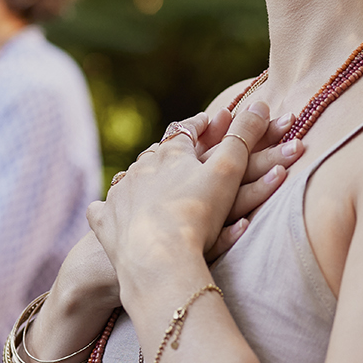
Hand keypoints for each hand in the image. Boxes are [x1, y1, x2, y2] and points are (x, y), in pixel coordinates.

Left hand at [89, 103, 273, 277]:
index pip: (186, 131)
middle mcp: (140, 167)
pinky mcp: (106, 222)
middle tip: (178, 154)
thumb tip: (261, 105)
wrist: (159, 257)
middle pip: (156, 154)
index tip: (207, 121)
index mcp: (170, 152)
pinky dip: (109, 208)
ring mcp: (120, 194)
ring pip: (130, 179)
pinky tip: (110, 210)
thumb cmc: (197, 213)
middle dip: (169, 153)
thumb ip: (244, 137)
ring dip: (141, 179)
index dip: (199, 126)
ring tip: (149, 183)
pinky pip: (102, 210)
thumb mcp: (228, 171)